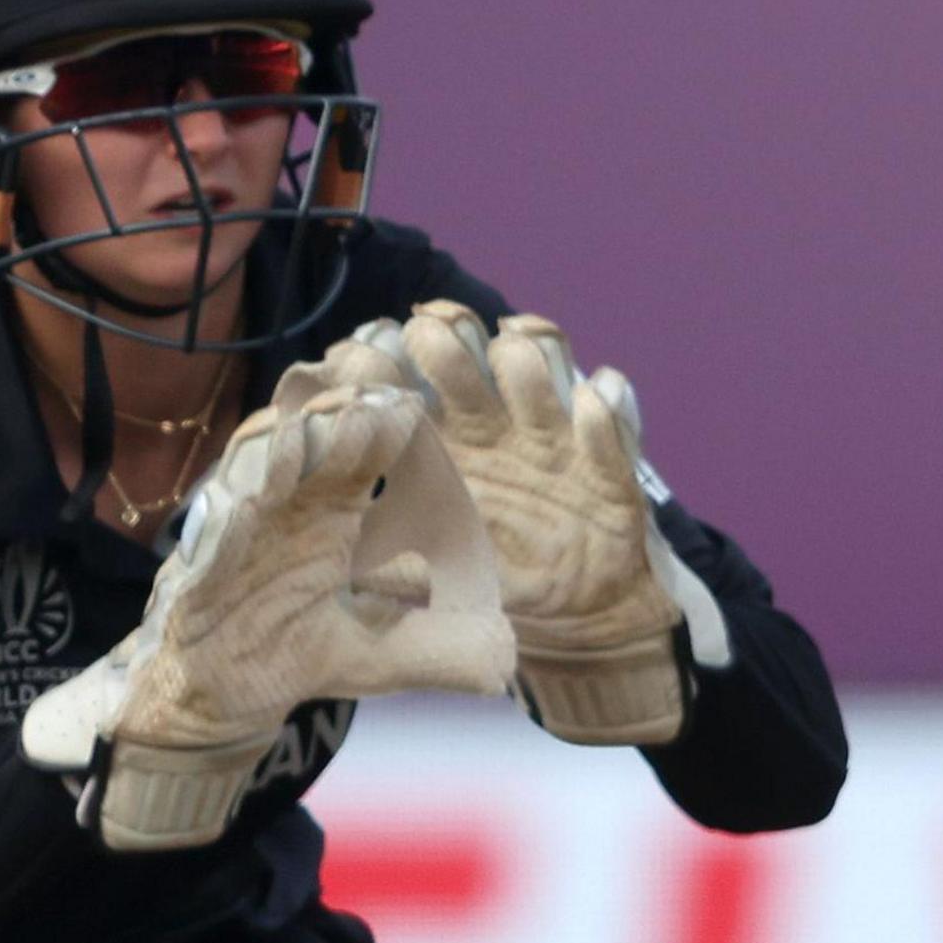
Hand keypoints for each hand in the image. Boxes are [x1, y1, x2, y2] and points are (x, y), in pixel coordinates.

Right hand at [21, 382, 512, 850]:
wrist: (212, 699)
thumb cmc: (287, 654)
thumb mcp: (375, 657)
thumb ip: (436, 651)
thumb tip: (507, 666)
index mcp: (329, 509)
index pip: (363, 450)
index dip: (385, 427)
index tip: (412, 404)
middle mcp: (283, 507)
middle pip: (308, 444)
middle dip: (334, 417)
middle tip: (365, 397)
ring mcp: (235, 534)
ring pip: (253, 475)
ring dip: (279, 451)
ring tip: (305, 431)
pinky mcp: (192, 574)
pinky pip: (207, 537)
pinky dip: (222, 519)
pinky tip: (242, 504)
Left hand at [373, 303, 691, 746]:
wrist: (583, 608)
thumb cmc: (492, 579)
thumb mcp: (424, 580)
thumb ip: (379, 564)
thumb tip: (332, 564)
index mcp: (437, 444)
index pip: (398, 381)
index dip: (378, 361)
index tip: (364, 359)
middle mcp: (489, 423)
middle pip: (460, 353)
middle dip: (443, 339)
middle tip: (428, 335)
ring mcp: (549, 432)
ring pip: (532, 364)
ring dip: (520, 357)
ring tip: (510, 356)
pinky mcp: (607, 456)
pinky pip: (611, 411)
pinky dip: (603, 405)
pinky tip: (591, 403)